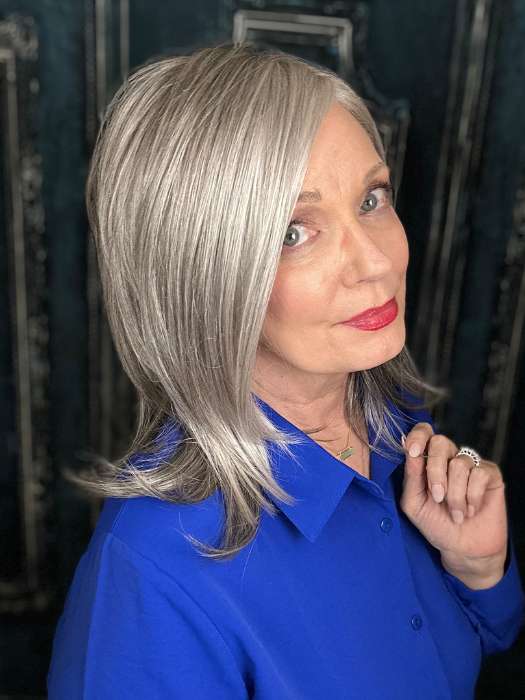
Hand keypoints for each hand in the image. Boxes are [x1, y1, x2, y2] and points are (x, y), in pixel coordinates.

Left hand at [399, 423, 507, 586]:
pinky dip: (472, 496)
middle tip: (437, 497)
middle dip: (435, 471)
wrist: (463, 549)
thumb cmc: (436, 525)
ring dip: (455, 494)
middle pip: (440, 442)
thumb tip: (409, 452)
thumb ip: (411, 477)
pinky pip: (479, 473)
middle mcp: (448, 458)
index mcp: (426, 461)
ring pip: (459, 463)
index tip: (411, 451)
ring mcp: (470, 464)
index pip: (423, 433)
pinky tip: (471, 510)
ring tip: (456, 513)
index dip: (418, 436)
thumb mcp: (414, 504)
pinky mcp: (490, 474)